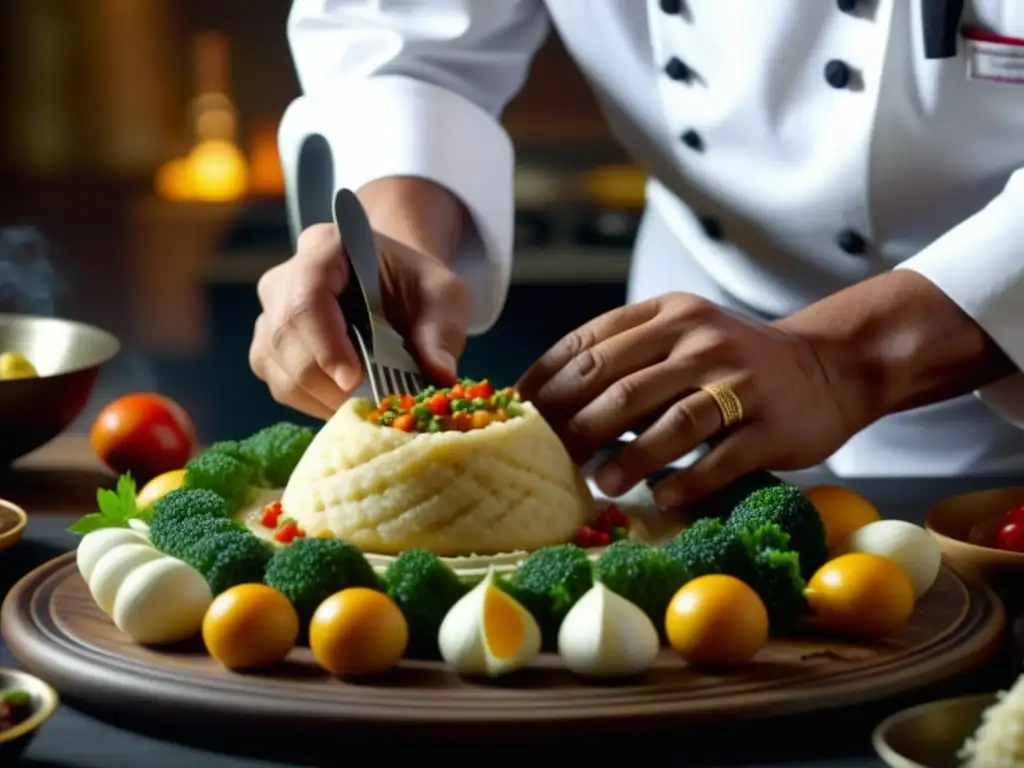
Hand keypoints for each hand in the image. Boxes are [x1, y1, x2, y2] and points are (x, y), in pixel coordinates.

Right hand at [249, 223, 469, 418]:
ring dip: (321, 396)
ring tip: (366, 403)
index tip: (354, 379)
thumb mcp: (445, 297)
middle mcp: (284, 278)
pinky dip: (314, 403)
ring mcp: (270, 315)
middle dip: (326, 379)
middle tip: (371, 402)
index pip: (307, 293)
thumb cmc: (416, 287)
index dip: (325, 342)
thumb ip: (441, 331)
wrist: (395, 291)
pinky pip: (280, 384)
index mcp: (326, 247)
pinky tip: (349, 403)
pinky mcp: (269, 350)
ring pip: (277, 365)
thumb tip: (440, 374)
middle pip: (285, 335)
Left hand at [517, 292, 857, 507]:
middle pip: (621, 385)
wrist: (828, 365)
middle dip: (575, 426)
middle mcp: (700, 340)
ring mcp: (739, 381)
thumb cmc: (733, 360)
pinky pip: (720, 458)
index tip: (519, 416)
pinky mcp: (770, 425)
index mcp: (667, 314)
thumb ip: (625, 357)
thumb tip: (548, 403)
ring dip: (628, 459)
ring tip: (599, 484)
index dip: (547, 382)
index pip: (589, 344)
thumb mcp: (680, 335)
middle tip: (549, 460)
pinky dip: (686, 480)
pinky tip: (662, 498)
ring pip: (670, 422)